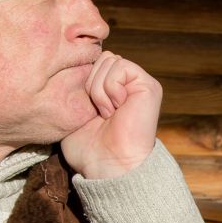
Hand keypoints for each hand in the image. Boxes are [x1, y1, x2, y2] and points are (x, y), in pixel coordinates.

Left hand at [60, 50, 161, 179]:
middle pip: (101, 57)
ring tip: (107, 113)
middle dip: (91, 84)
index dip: (83, 80)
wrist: (107, 165)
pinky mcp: (148, 85)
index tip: (86, 110)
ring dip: (100, 90)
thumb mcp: (74, 111)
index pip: (93, 62)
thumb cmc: (88, 148)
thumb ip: (76, 86)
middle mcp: (127, 83)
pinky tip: (116, 109)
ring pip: (109, 60)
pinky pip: (120, 66)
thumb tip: (72, 63)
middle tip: (98, 112)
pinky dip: (110, 89)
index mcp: (111, 88)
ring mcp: (139, 83)